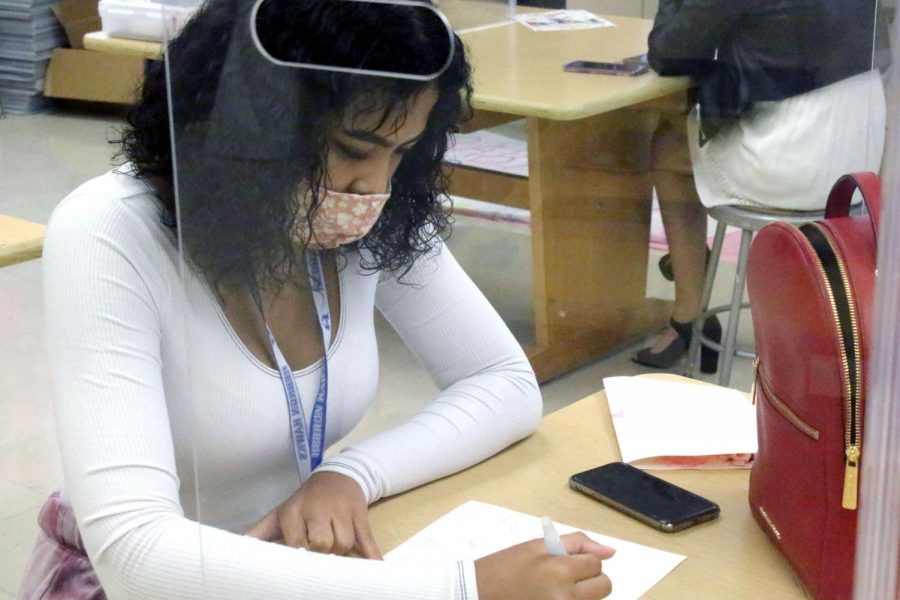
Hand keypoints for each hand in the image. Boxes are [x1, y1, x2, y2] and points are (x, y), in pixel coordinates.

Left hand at [245, 471, 381, 558]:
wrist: (337, 475)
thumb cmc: (305, 501)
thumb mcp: (281, 513)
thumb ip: (259, 534)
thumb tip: (238, 548)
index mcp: (296, 511)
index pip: (298, 544)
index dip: (300, 556)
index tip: (300, 562)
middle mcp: (319, 509)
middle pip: (323, 544)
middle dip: (322, 553)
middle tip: (320, 552)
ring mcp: (342, 511)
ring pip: (344, 543)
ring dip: (340, 551)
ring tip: (334, 547)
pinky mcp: (360, 515)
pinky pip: (367, 539)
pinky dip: (372, 555)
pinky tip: (376, 567)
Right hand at [474, 532, 614, 599]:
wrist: (477, 593)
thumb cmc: (504, 567)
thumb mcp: (537, 546)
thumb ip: (576, 544)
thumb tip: (609, 552)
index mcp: (559, 570)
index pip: (596, 565)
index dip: (584, 561)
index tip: (566, 562)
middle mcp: (565, 597)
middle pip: (603, 587)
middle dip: (590, 579)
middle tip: (566, 577)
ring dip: (583, 595)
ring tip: (556, 590)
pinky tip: (553, 598)